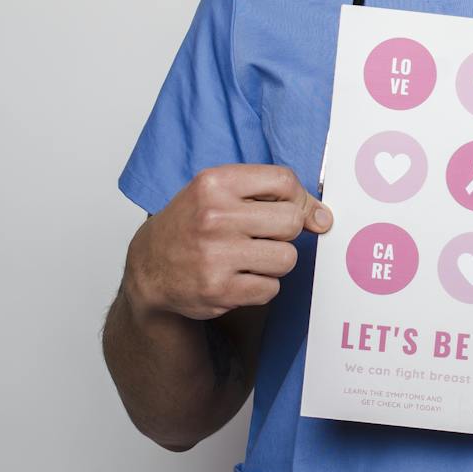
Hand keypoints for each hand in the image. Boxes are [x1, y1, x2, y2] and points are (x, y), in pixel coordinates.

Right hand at [124, 165, 330, 321]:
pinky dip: (261, 286)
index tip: (291, 209)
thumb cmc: (192, 225)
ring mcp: (215, 255)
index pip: (285, 181)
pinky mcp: (219, 290)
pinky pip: (272, 288)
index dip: (297, 197)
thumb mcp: (220, 193)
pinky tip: (237, 278)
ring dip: (275, 262)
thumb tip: (324, 218)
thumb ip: (272, 195)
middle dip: (286, 232)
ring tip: (248, 258)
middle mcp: (213, 216)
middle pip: (292, 221)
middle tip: (262, 237)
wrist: (148, 269)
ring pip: (287, 258)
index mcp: (215, 183)